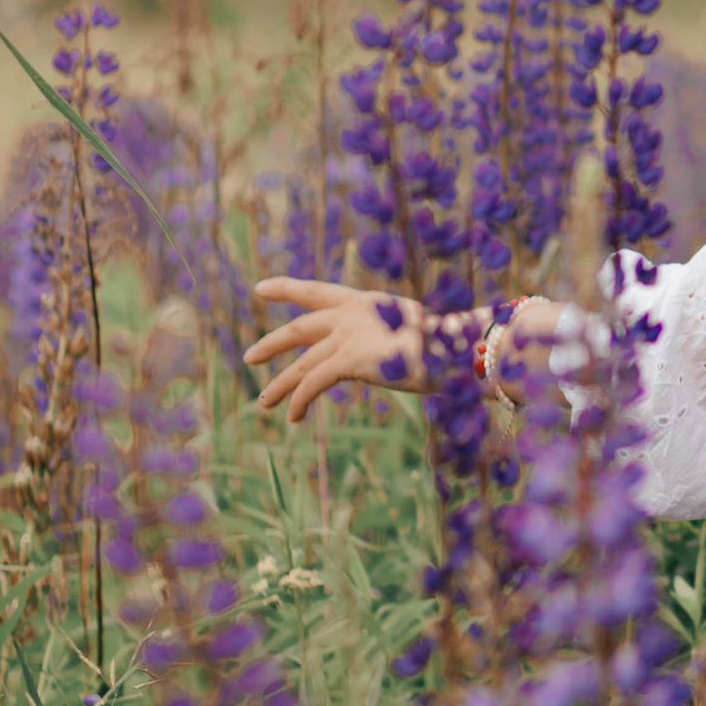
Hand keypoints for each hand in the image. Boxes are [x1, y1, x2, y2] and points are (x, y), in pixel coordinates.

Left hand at [244, 278, 425, 423]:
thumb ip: (383, 337)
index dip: (286, 288)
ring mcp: (349, 336)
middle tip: (250, 357)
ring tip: (264, 403)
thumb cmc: (443, 346)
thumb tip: (377, 354)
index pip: (317, 291)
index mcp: (364, 302)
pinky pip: (314, 383)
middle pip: (300, 329)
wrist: (455, 351)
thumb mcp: (407, 332)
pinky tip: (293, 416)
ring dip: (281, 385)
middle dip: (272, 344)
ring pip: (302, 364)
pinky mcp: (349, 360)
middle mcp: (351, 314)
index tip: (260, 289)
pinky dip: (300, 400)